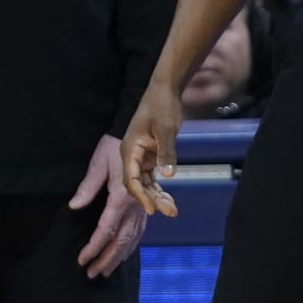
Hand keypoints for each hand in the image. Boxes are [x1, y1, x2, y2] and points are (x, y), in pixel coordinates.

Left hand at [69, 134, 146, 277]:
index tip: (82, 260)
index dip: (93, 248)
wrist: (140, 135)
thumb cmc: (115, 146)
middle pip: (121, 240)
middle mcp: (135, 206)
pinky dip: (131, 246)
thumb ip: (87, 187)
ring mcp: (142, 207)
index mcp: (122, 197)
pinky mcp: (145, 204)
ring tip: (105, 271)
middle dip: (106, 259)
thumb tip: (74, 206)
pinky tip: (124, 253)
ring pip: (132, 239)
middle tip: (91, 274)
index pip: (106, 230)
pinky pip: (140, 231)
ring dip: (118, 257)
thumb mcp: (98, 162)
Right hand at [120, 83, 182, 217]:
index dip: (140, 196)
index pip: (130, 179)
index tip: (153, 209)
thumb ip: (166, 152)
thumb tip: (168, 175)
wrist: (164, 91)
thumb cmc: (162, 106)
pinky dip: (159, 188)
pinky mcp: (149, 157)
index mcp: (130, 149)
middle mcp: (132, 156)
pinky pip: (152, 178)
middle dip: (151, 200)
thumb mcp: (166, 129)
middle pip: (137, 185)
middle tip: (168, 212)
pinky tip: (169, 200)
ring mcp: (140, 157)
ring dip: (156, 197)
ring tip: (172, 210)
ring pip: (145, 184)